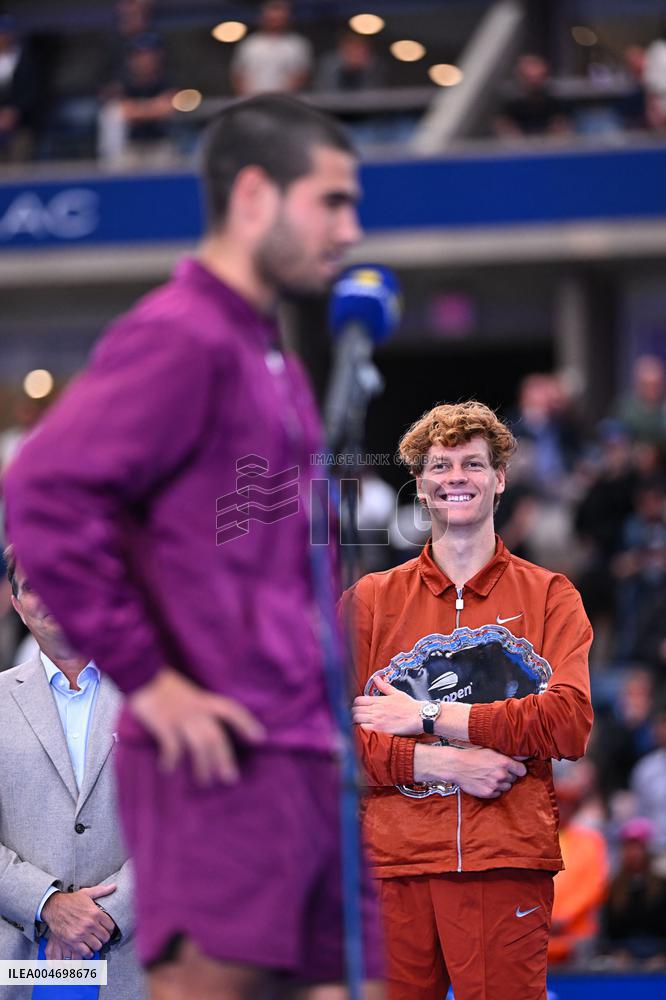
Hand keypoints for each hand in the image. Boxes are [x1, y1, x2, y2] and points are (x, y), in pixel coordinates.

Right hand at [41, 884, 116, 957]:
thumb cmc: (70, 900)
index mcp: (95, 913)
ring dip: (97, 945)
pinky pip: (85, 952)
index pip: (111, 926)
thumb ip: (102, 891)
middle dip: (104, 937)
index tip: (107, 929)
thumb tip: (114, 886)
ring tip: (94, 942)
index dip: (110, 928)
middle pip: (105, 937)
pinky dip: (88, 952)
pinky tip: (87, 948)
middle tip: (101, 937)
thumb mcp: (87, 893)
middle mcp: (90, 924)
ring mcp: (81, 933)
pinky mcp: (72, 941)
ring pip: (97, 946)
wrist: (53, 906)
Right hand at [129, 668, 265, 784]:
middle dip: (224, 758)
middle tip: (230, 779)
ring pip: (200, 745)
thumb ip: (196, 707)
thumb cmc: (162, 684)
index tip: (259, 738)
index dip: (246, 723)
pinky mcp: (163, 723)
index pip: (231, 710)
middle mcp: (196, 709)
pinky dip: (171, 760)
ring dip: (203, 766)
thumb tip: (205, 730)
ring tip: (204, 781)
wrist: (142, 671)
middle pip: (216, 736)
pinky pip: (172, 746)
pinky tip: (168, 769)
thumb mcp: (186, 691)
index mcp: (203, 699)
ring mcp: (180, 717)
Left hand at [352, 674, 422, 734]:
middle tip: (357, 715)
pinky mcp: (379, 729)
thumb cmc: (409, 705)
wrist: (418, 716)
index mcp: (378, 700)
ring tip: (359, 722)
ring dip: (356, 720)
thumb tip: (376, 678)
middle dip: (354, 712)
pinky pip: (363, 728)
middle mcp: (375, 709)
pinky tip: (365, 728)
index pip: (358, 700)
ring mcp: (376, 719)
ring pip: (357, 719)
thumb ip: (384, 686)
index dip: (355, 704)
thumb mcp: (396, 693)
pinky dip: (362, 728)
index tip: (357, 707)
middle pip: (355, 710)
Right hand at [415, 744, 526, 798]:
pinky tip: (485, 782)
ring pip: (506, 787)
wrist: (457, 765)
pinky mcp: (488, 793)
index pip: (522, 770)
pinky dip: (494, 790)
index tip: (514, 768)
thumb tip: (525, 756)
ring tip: (490, 776)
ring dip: (501, 783)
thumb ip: (509, 755)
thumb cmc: (474, 755)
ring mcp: (495, 785)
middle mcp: (501, 774)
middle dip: (508, 775)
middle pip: (514, 779)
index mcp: (504, 762)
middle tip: (496, 771)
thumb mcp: (491, 751)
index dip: (518, 769)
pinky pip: (498, 794)